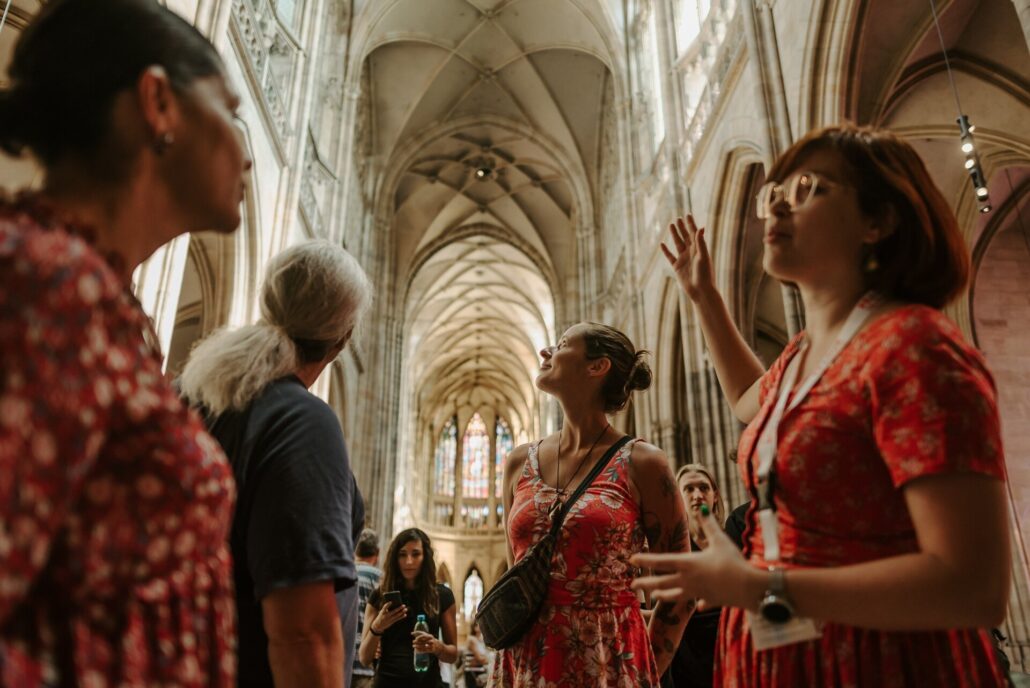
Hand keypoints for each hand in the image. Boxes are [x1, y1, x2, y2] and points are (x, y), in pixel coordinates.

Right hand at [371, 601, 406, 634]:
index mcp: (382, 612)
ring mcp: (389, 619)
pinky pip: (397, 619)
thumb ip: (386, 608)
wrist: (378, 626)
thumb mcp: (381, 612)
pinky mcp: (391, 622)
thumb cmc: (380, 616)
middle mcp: (386, 616)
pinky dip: (401, 617)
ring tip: (406, 609)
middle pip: (394, 612)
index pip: (384, 608)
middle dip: (399, 608)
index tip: (391, 602)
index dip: (387, 605)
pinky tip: (405, 614)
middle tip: (404, 605)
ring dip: (402, 612)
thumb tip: (394, 603)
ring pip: (397, 615)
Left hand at [412, 630, 437, 655]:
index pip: (424, 636)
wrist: (437, 645)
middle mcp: (431, 640)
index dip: (419, 637)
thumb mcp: (425, 635)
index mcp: (430, 636)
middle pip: (424, 641)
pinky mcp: (431, 650)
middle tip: (413, 641)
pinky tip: (416, 650)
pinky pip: (425, 650)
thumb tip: (411, 633)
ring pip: (424, 646)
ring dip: (418, 646)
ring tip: (413, 646)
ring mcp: (431, 645)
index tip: (415, 638)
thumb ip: (418, 633)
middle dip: (418, 642)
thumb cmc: (429, 639)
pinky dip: (420, 650)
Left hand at [631, 505, 761, 609]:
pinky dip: (700, 603)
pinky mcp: (711, 601)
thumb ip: (709, 524)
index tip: (632, 559)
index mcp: (688, 564)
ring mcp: (698, 593)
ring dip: (664, 596)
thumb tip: (701, 507)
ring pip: (676, 596)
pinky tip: (700, 606)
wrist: (749, 588)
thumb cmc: (733, 562)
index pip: (661, 561)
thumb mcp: (720, 539)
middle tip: (633, 584)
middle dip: (646, 583)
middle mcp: (689, 580)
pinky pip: (702, 602)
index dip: (645, 559)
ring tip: (655, 597)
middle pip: (662, 582)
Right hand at [660, 216, 715, 302]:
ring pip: (677, 243)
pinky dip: (665, 250)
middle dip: (682, 227)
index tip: (687, 215)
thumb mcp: (703, 256)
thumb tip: (700, 227)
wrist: (700, 290)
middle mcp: (691, 252)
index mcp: (698, 249)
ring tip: (670, 225)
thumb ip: (701, 242)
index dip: (690, 224)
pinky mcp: (677, 267)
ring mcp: (684, 259)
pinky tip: (662, 244)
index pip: (694, 233)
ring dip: (674, 235)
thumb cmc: (705, 274)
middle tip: (678, 218)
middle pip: (685, 236)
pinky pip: (670, 256)